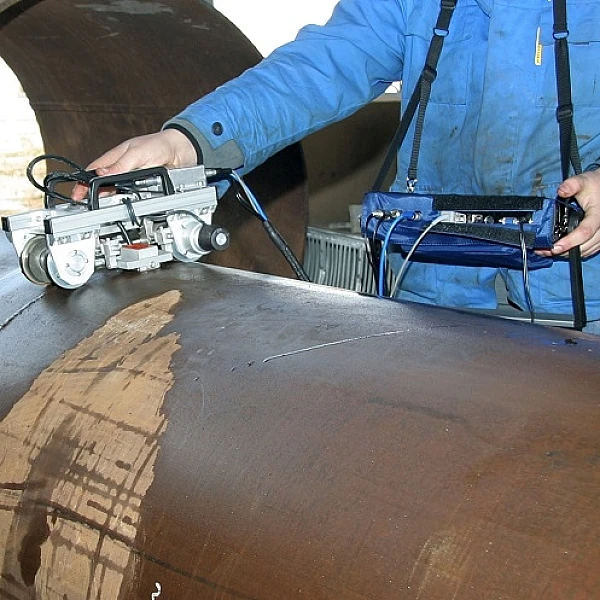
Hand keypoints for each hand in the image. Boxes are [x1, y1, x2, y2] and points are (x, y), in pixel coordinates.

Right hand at [71, 129, 196, 200]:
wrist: (180, 151)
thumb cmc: (159, 145)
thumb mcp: (138, 153)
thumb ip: (121, 164)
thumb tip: (104, 173)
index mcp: (116, 157)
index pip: (94, 171)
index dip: (84, 183)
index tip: (77, 194)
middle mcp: (122, 168)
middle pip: (103, 184)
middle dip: (95, 195)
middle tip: (88, 207)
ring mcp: (132, 177)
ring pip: (117, 191)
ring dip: (111, 200)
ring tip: (103, 209)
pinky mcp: (143, 185)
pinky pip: (132, 196)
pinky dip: (128, 201)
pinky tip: (124, 206)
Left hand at [537, 169, 599, 258]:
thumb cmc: (595, 185)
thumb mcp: (583, 180)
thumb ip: (571, 185)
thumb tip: (561, 191)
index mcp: (598, 216)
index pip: (584, 232)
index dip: (569, 242)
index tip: (554, 247)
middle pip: (583, 247)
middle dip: (562, 251)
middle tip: (543, 250)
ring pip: (585, 251)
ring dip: (566, 253)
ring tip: (547, 251)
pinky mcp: (599, 238)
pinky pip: (587, 250)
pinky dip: (573, 251)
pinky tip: (559, 249)